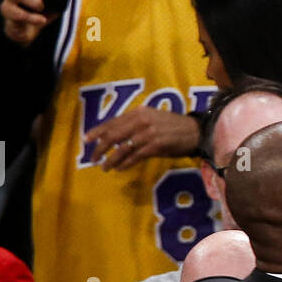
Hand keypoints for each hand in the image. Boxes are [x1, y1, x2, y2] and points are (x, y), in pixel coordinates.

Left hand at [83, 108, 200, 169]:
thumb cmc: (172, 127)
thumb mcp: (152, 119)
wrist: (195, 132)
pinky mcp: (156, 145)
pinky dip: (125, 163)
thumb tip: (116, 137)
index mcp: (138, 112)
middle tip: (93, 158)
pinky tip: (120, 168)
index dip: (97, 131)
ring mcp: (148, 133)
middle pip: (114, 135)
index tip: (86, 140)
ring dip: (111, 159)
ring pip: (123, 147)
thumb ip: (134, 125)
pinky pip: (135, 156)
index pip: (112, 122)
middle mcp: (141, 120)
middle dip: (100, 148)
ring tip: (105, 167)